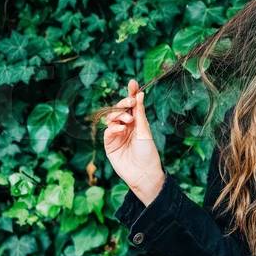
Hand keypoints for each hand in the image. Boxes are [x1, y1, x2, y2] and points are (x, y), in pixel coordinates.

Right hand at [103, 79, 164, 205]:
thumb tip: (140, 94)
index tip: (133, 82)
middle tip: (130, 101)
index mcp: (137, 123)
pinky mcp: (110, 144)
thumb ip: (140, 114)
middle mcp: (126, 127)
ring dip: (119, 115)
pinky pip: (108, 131)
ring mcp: (117, 135)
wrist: (144, 173)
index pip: (133, 105)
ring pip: (112, 118)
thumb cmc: (148, 153)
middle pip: (120, 109)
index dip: (131, 93)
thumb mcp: (145, 131)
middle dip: (124, 103)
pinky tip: (121, 129)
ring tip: (128, 120)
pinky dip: (113, 127)